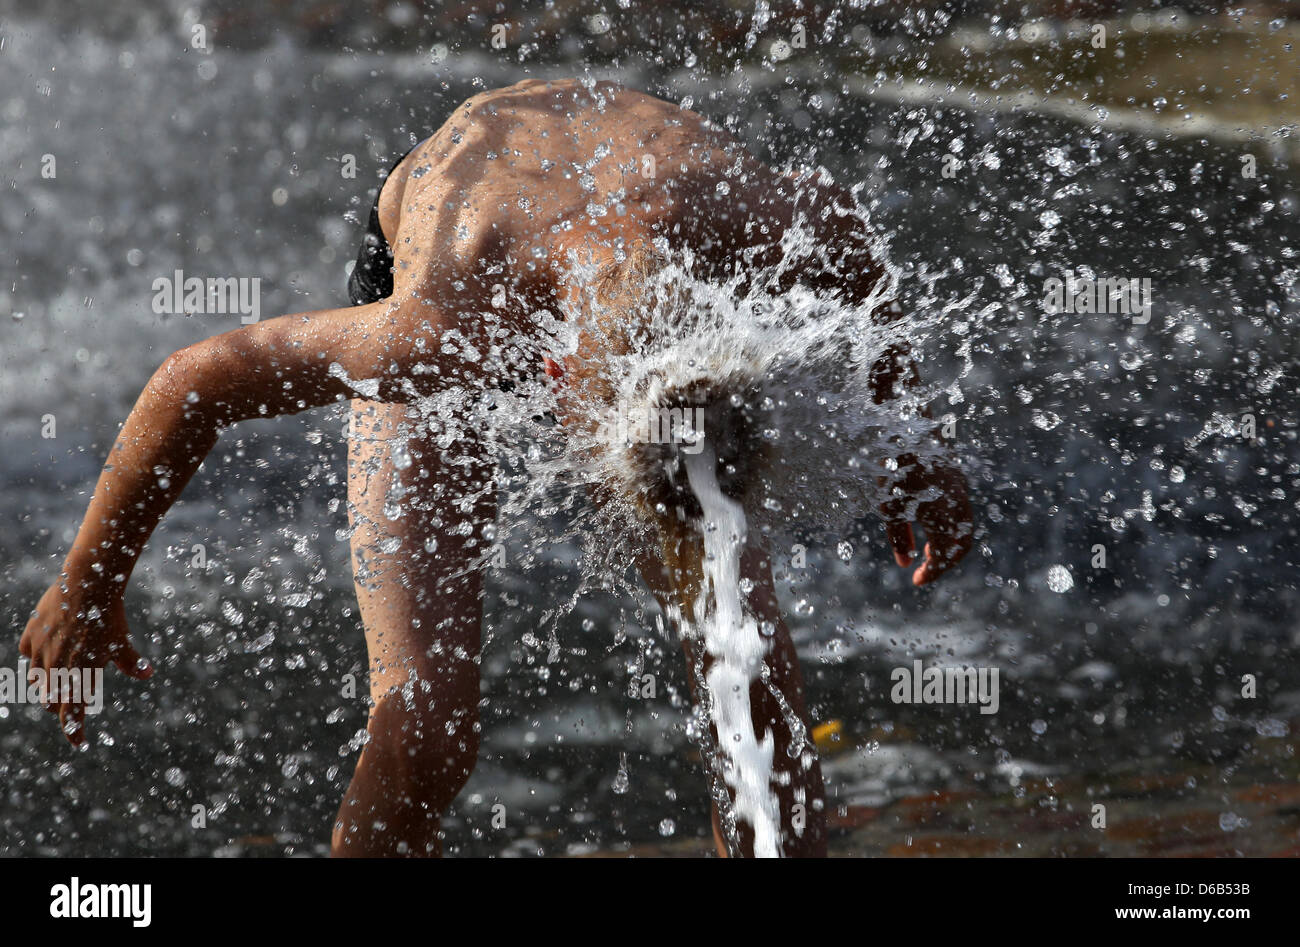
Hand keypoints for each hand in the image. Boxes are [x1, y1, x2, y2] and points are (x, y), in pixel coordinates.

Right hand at [19, 575, 151, 745]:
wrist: (87, 585)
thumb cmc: (108, 616)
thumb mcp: (122, 642)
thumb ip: (131, 662)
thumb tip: (147, 674)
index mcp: (80, 673)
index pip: (73, 712)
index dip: (74, 730)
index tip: (78, 742)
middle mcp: (57, 667)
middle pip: (51, 701)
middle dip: (60, 706)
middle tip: (72, 704)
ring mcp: (40, 651)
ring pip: (36, 680)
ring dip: (46, 684)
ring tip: (58, 680)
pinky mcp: (30, 635)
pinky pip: (27, 653)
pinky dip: (35, 656)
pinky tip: (45, 651)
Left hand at [880, 454, 973, 585]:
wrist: (907, 427)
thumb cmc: (894, 468)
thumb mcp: (889, 508)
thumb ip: (898, 538)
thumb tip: (905, 564)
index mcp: (941, 515)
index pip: (942, 556)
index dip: (931, 572)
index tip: (917, 581)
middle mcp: (957, 504)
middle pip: (961, 545)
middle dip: (945, 562)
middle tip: (925, 569)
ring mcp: (960, 490)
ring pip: (964, 528)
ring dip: (949, 544)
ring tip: (926, 550)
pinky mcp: (957, 479)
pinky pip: (961, 512)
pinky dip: (950, 527)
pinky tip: (928, 526)